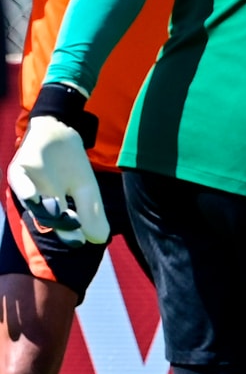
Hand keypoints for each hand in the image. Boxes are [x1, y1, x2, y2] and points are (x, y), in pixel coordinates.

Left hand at [8, 114, 106, 247]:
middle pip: (47, 216)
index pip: (62, 224)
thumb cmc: (71, 164)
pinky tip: (35, 196)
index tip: (80, 241)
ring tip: (58, 215)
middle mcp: (38, 200)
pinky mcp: (18, 170)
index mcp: (53, 208)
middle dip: (59, 225)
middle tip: (73, 236)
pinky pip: (20, 182)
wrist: (60, 131)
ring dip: (43, 211)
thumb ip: (92, 213)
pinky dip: (26, 189)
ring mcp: (26, 185)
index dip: (70, 234)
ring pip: (32, 202)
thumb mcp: (87, 190)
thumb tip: (99, 240)